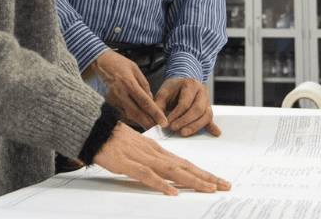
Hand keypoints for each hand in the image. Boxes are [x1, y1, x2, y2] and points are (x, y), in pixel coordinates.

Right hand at [84, 51, 167, 128]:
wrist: (99, 62)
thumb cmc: (118, 63)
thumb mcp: (135, 69)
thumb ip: (144, 85)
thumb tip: (150, 99)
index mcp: (129, 83)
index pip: (145, 102)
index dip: (155, 113)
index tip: (163, 122)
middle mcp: (120, 94)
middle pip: (136, 113)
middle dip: (148, 123)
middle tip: (158, 129)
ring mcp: (113, 100)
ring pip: (129, 116)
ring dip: (140, 121)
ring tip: (150, 124)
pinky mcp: (108, 103)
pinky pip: (122, 113)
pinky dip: (130, 117)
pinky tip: (137, 117)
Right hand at [93, 123, 230, 195]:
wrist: (95, 129)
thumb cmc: (114, 139)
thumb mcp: (137, 148)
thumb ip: (150, 159)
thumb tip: (163, 172)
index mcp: (157, 150)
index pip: (184, 163)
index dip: (202, 172)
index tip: (217, 181)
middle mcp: (155, 153)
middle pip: (185, 167)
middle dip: (206, 177)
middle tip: (225, 185)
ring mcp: (143, 158)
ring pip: (173, 171)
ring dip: (193, 180)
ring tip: (209, 188)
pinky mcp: (128, 165)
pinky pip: (147, 176)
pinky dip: (161, 184)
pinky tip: (173, 192)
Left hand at [155, 78, 220, 136]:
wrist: (182, 83)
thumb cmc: (172, 89)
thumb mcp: (163, 92)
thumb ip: (159, 106)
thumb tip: (158, 123)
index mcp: (191, 84)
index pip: (185, 102)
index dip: (177, 114)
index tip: (168, 123)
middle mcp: (202, 91)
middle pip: (198, 109)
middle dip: (186, 121)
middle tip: (174, 129)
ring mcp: (207, 100)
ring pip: (206, 115)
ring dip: (195, 126)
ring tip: (183, 133)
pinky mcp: (208, 109)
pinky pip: (211, 118)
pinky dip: (212, 126)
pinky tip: (215, 132)